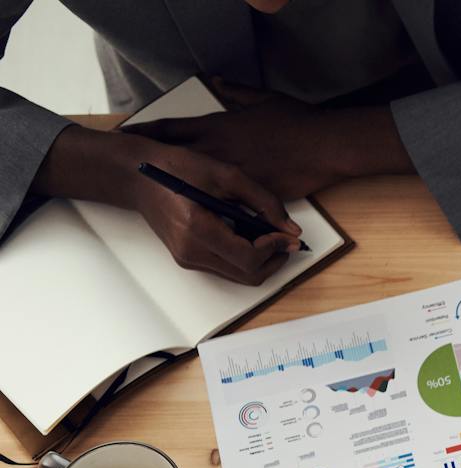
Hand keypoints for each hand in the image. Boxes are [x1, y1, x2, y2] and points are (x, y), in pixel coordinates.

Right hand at [32, 127, 298, 284]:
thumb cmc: (179, 167)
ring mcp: (187, 258)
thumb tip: (292, 230)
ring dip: (262, 261)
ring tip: (271, 238)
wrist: (138, 175)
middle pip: (248, 275)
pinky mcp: (187, 258)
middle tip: (286, 241)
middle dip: (274, 260)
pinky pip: (226, 268)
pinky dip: (245, 258)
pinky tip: (250, 237)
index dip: (275, 248)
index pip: (249, 257)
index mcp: (198, 229)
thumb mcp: (226, 174)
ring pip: (239, 276)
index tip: (287, 234)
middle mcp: (191, 251)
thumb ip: (263, 201)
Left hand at [124, 80, 361, 199]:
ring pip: (197, 188)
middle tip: (132, 170)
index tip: (127, 135)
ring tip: (164, 199)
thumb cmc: (297, 121)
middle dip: (153, 165)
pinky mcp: (251, 196)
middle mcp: (218, 152)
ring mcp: (233, 175)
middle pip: (174, 160)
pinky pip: (228, 206)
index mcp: (217, 127)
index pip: (171, 129)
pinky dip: (216, 211)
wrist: (324, 146)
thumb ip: (236, 92)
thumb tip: (219, 82)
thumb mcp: (264, 98)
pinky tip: (206, 218)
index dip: (146, 131)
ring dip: (182, 194)